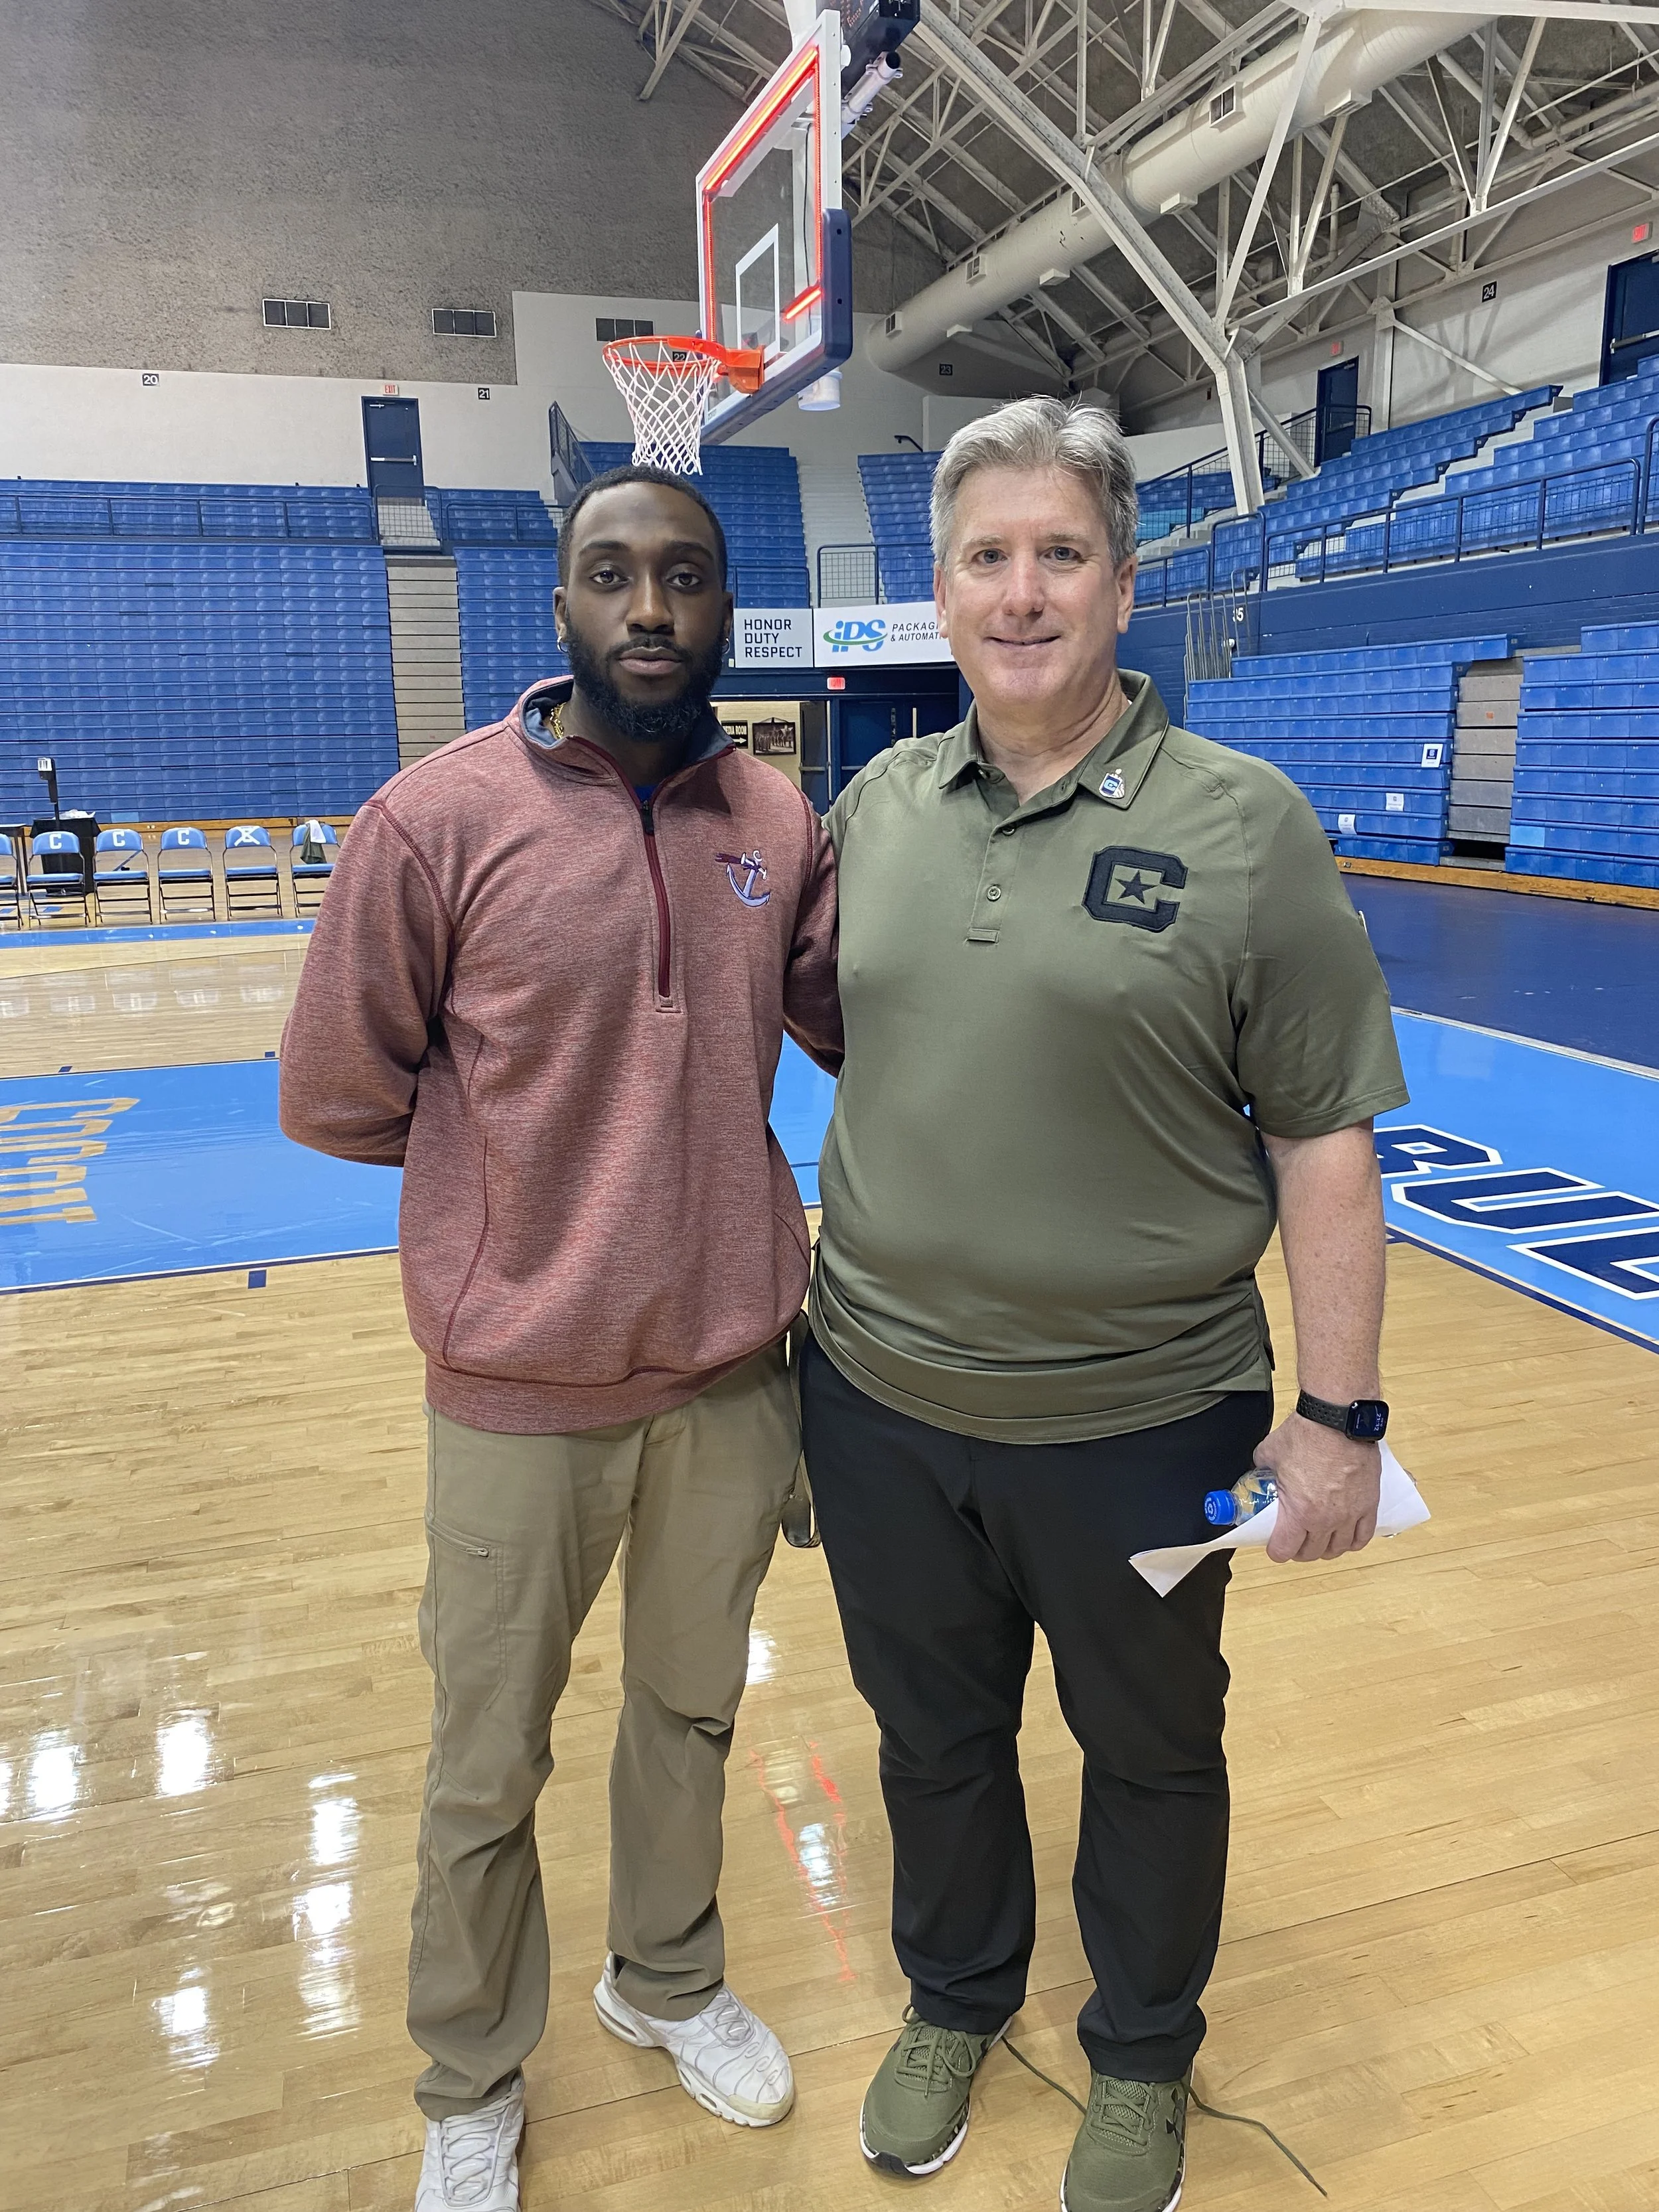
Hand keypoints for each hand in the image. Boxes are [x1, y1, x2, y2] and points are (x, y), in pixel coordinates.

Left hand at [1253, 1412, 1380, 1563]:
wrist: (1338, 1419)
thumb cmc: (1306, 1434)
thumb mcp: (1269, 1454)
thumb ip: (1261, 1470)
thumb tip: (1257, 1473)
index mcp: (1299, 1512)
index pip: (1284, 1550)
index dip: (1275, 1550)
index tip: (1274, 1545)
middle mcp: (1326, 1520)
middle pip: (1312, 1553)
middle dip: (1299, 1550)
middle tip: (1294, 1540)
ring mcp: (1350, 1514)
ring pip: (1338, 1549)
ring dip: (1326, 1548)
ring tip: (1319, 1539)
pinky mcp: (1369, 1504)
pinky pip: (1363, 1536)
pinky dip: (1353, 1541)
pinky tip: (1345, 1536)